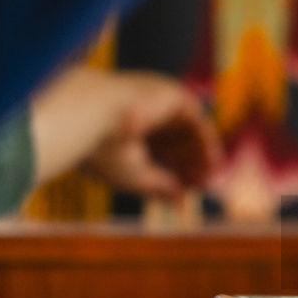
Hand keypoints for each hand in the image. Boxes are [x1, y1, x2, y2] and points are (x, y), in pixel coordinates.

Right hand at [29, 65, 221, 198]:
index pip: (160, 150)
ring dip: (202, 157)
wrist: (87, 117)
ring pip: (190, 132)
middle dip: (192, 165)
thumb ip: (161, 187)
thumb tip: (182, 203)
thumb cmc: (102, 148)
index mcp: (128, 127)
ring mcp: (159, 99)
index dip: (177, 172)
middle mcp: (144, 110)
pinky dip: (206, 143)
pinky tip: (210, 165)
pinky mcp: (173, 93)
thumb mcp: (134, 175)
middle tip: (203, 187)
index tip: (188, 193)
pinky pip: (197, 121)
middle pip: (178, 141)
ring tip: (206, 181)